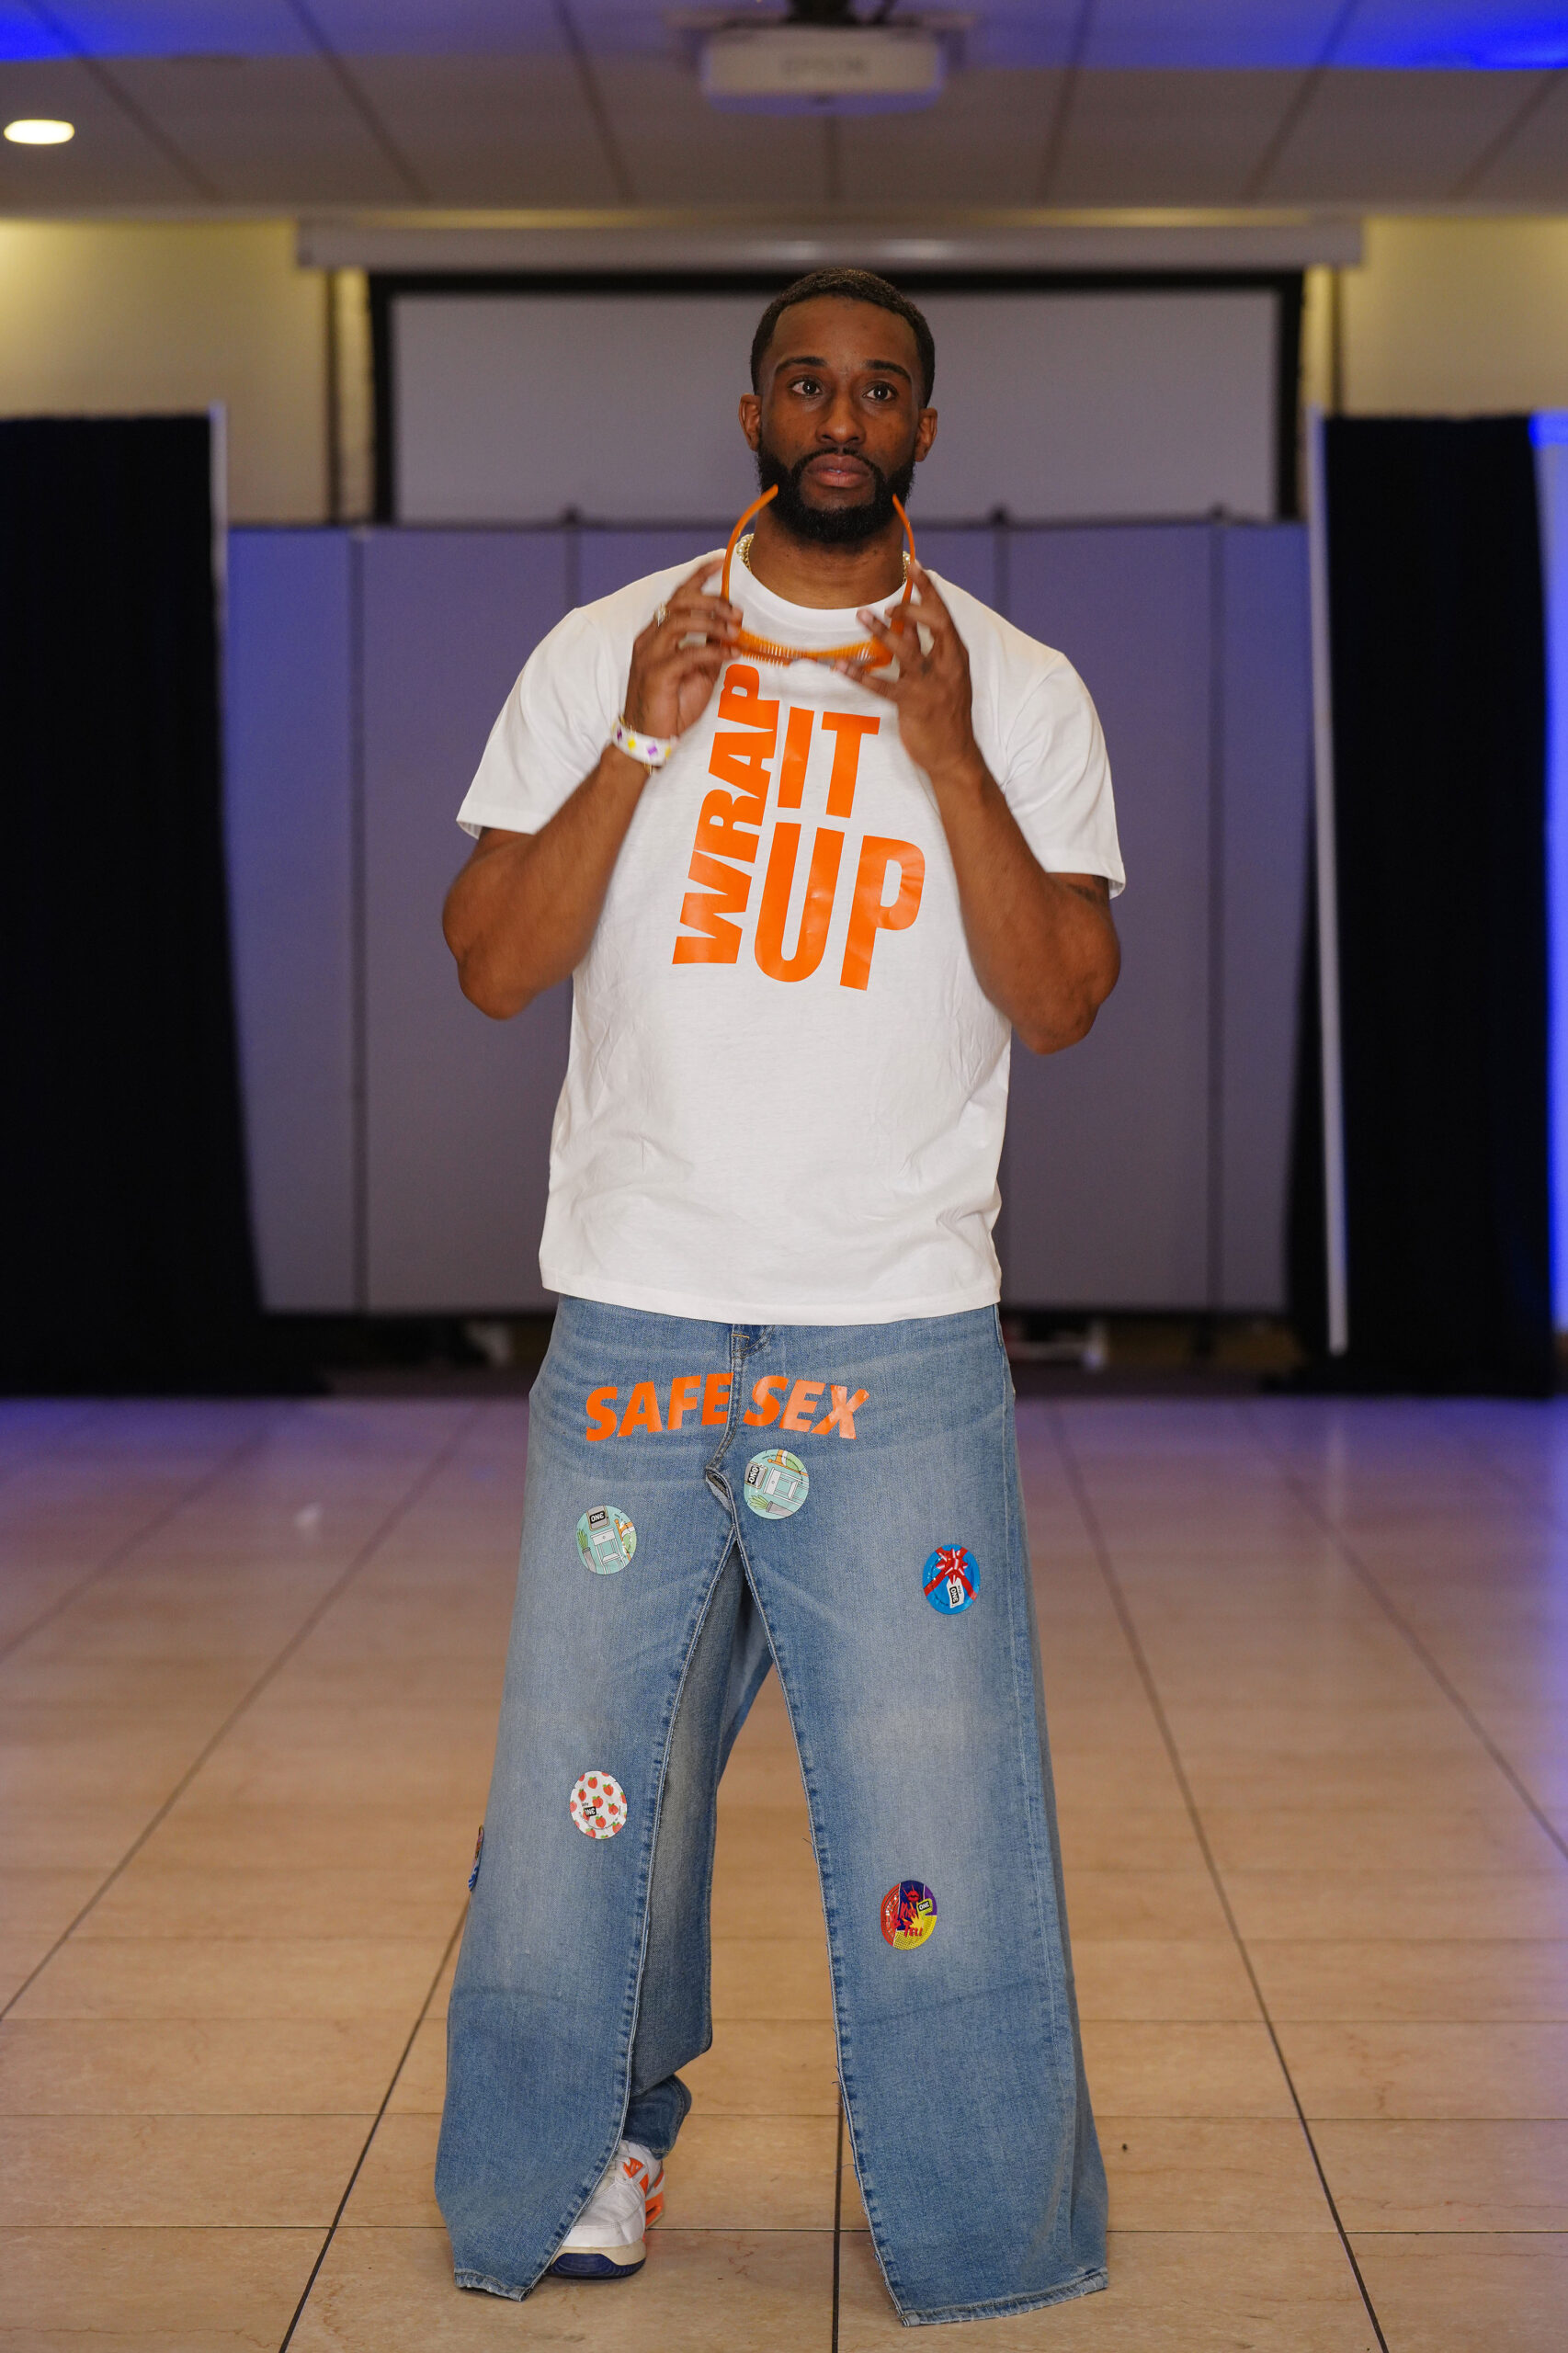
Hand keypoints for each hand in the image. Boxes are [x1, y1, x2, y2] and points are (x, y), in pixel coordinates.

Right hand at [623, 563, 741, 740]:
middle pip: (679, 602)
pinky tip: (730, 655)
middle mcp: (649, 639)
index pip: (677, 596)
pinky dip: (713, 651)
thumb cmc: (671, 706)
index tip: (719, 562)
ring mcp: (650, 655)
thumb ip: (709, 648)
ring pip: (680, 621)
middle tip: (736, 612)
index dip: (697, 576)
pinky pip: (688, 653)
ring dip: (712, 622)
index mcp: (656, 634)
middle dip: (712, 600)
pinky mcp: (657, 674)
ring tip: (735, 631)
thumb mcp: (698, 672)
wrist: (648, 738)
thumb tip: (729, 627)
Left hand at [837, 563, 980, 785]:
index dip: (929, 589)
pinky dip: (861, 676)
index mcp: (955, 655)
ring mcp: (932, 685)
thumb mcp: (943, 676)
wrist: (955, 755)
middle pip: (935, 624)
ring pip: (907, 651)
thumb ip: (926, 647)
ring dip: (882, 632)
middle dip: (911, 607)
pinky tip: (841, 668)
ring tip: (861, 615)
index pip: (944, 614)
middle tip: (888, 601)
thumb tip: (907, 619)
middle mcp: (948, 665)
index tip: (915, 565)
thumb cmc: (947, 714)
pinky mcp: (914, 705)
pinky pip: (884, 687)